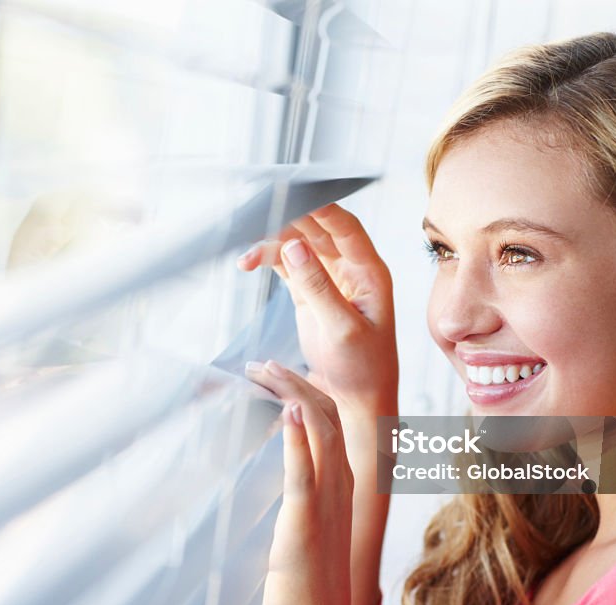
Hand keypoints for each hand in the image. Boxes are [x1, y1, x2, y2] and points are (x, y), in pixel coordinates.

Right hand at [237, 204, 397, 413]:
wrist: (358, 399)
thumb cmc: (364, 368)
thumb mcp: (342, 328)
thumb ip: (318, 287)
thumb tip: (294, 245)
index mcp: (369, 271)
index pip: (345, 227)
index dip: (320, 208)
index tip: (291, 195)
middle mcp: (350, 269)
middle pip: (317, 229)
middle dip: (287, 220)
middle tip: (256, 218)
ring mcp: (328, 278)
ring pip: (298, 243)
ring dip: (271, 242)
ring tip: (246, 256)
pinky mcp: (309, 292)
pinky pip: (286, 264)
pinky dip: (266, 259)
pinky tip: (248, 263)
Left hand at [245, 360, 361, 604]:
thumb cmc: (312, 584)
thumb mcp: (309, 527)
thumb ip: (303, 494)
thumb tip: (290, 472)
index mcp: (341, 483)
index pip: (328, 420)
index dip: (304, 389)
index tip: (276, 372)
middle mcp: (340, 485)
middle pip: (325, 414)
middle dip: (295, 380)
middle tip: (262, 364)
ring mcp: (325, 502)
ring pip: (318, 431)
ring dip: (293, 394)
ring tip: (267, 371)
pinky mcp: (305, 522)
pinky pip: (305, 472)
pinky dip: (297, 438)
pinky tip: (285, 411)